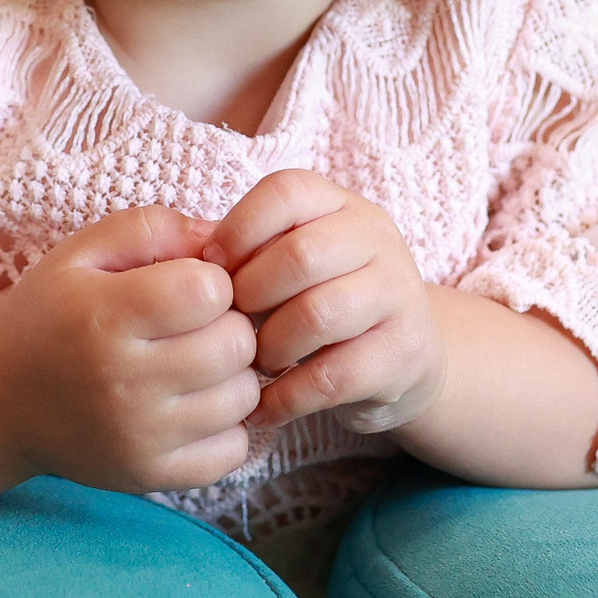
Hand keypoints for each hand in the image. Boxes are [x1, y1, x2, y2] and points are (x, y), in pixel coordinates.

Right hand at [0, 207, 258, 493]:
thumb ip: (151, 229)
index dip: (210, 280)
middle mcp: (123, 381)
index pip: (210, 290)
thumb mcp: (81, 253)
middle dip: (229, 325)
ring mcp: (138, 436)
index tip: (187, 287)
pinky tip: (194, 407)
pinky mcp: (149, 475)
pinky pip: (234, 450)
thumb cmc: (49, 315)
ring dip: (232, 375)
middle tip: (197, 327)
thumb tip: (221, 237)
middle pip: (236, 344)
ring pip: (244, 397)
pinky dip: (227, 427)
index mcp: (105, 314)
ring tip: (196, 365)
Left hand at [202, 167, 442, 436]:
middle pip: (301, 255)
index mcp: (341, 206)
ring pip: (318, 314)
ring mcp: (398, 296)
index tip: (212, 269)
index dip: (239, 229)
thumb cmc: (324, 301)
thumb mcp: (295, 261)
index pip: (286, 192)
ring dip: (269, 347)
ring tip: (254, 363)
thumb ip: (249, 251)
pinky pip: (332, 376)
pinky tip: (264, 405)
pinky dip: (286, 396)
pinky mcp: (404, 355)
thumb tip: (190, 260)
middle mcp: (377, 240)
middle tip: (231, 325)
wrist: (407, 356)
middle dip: (251, 295)